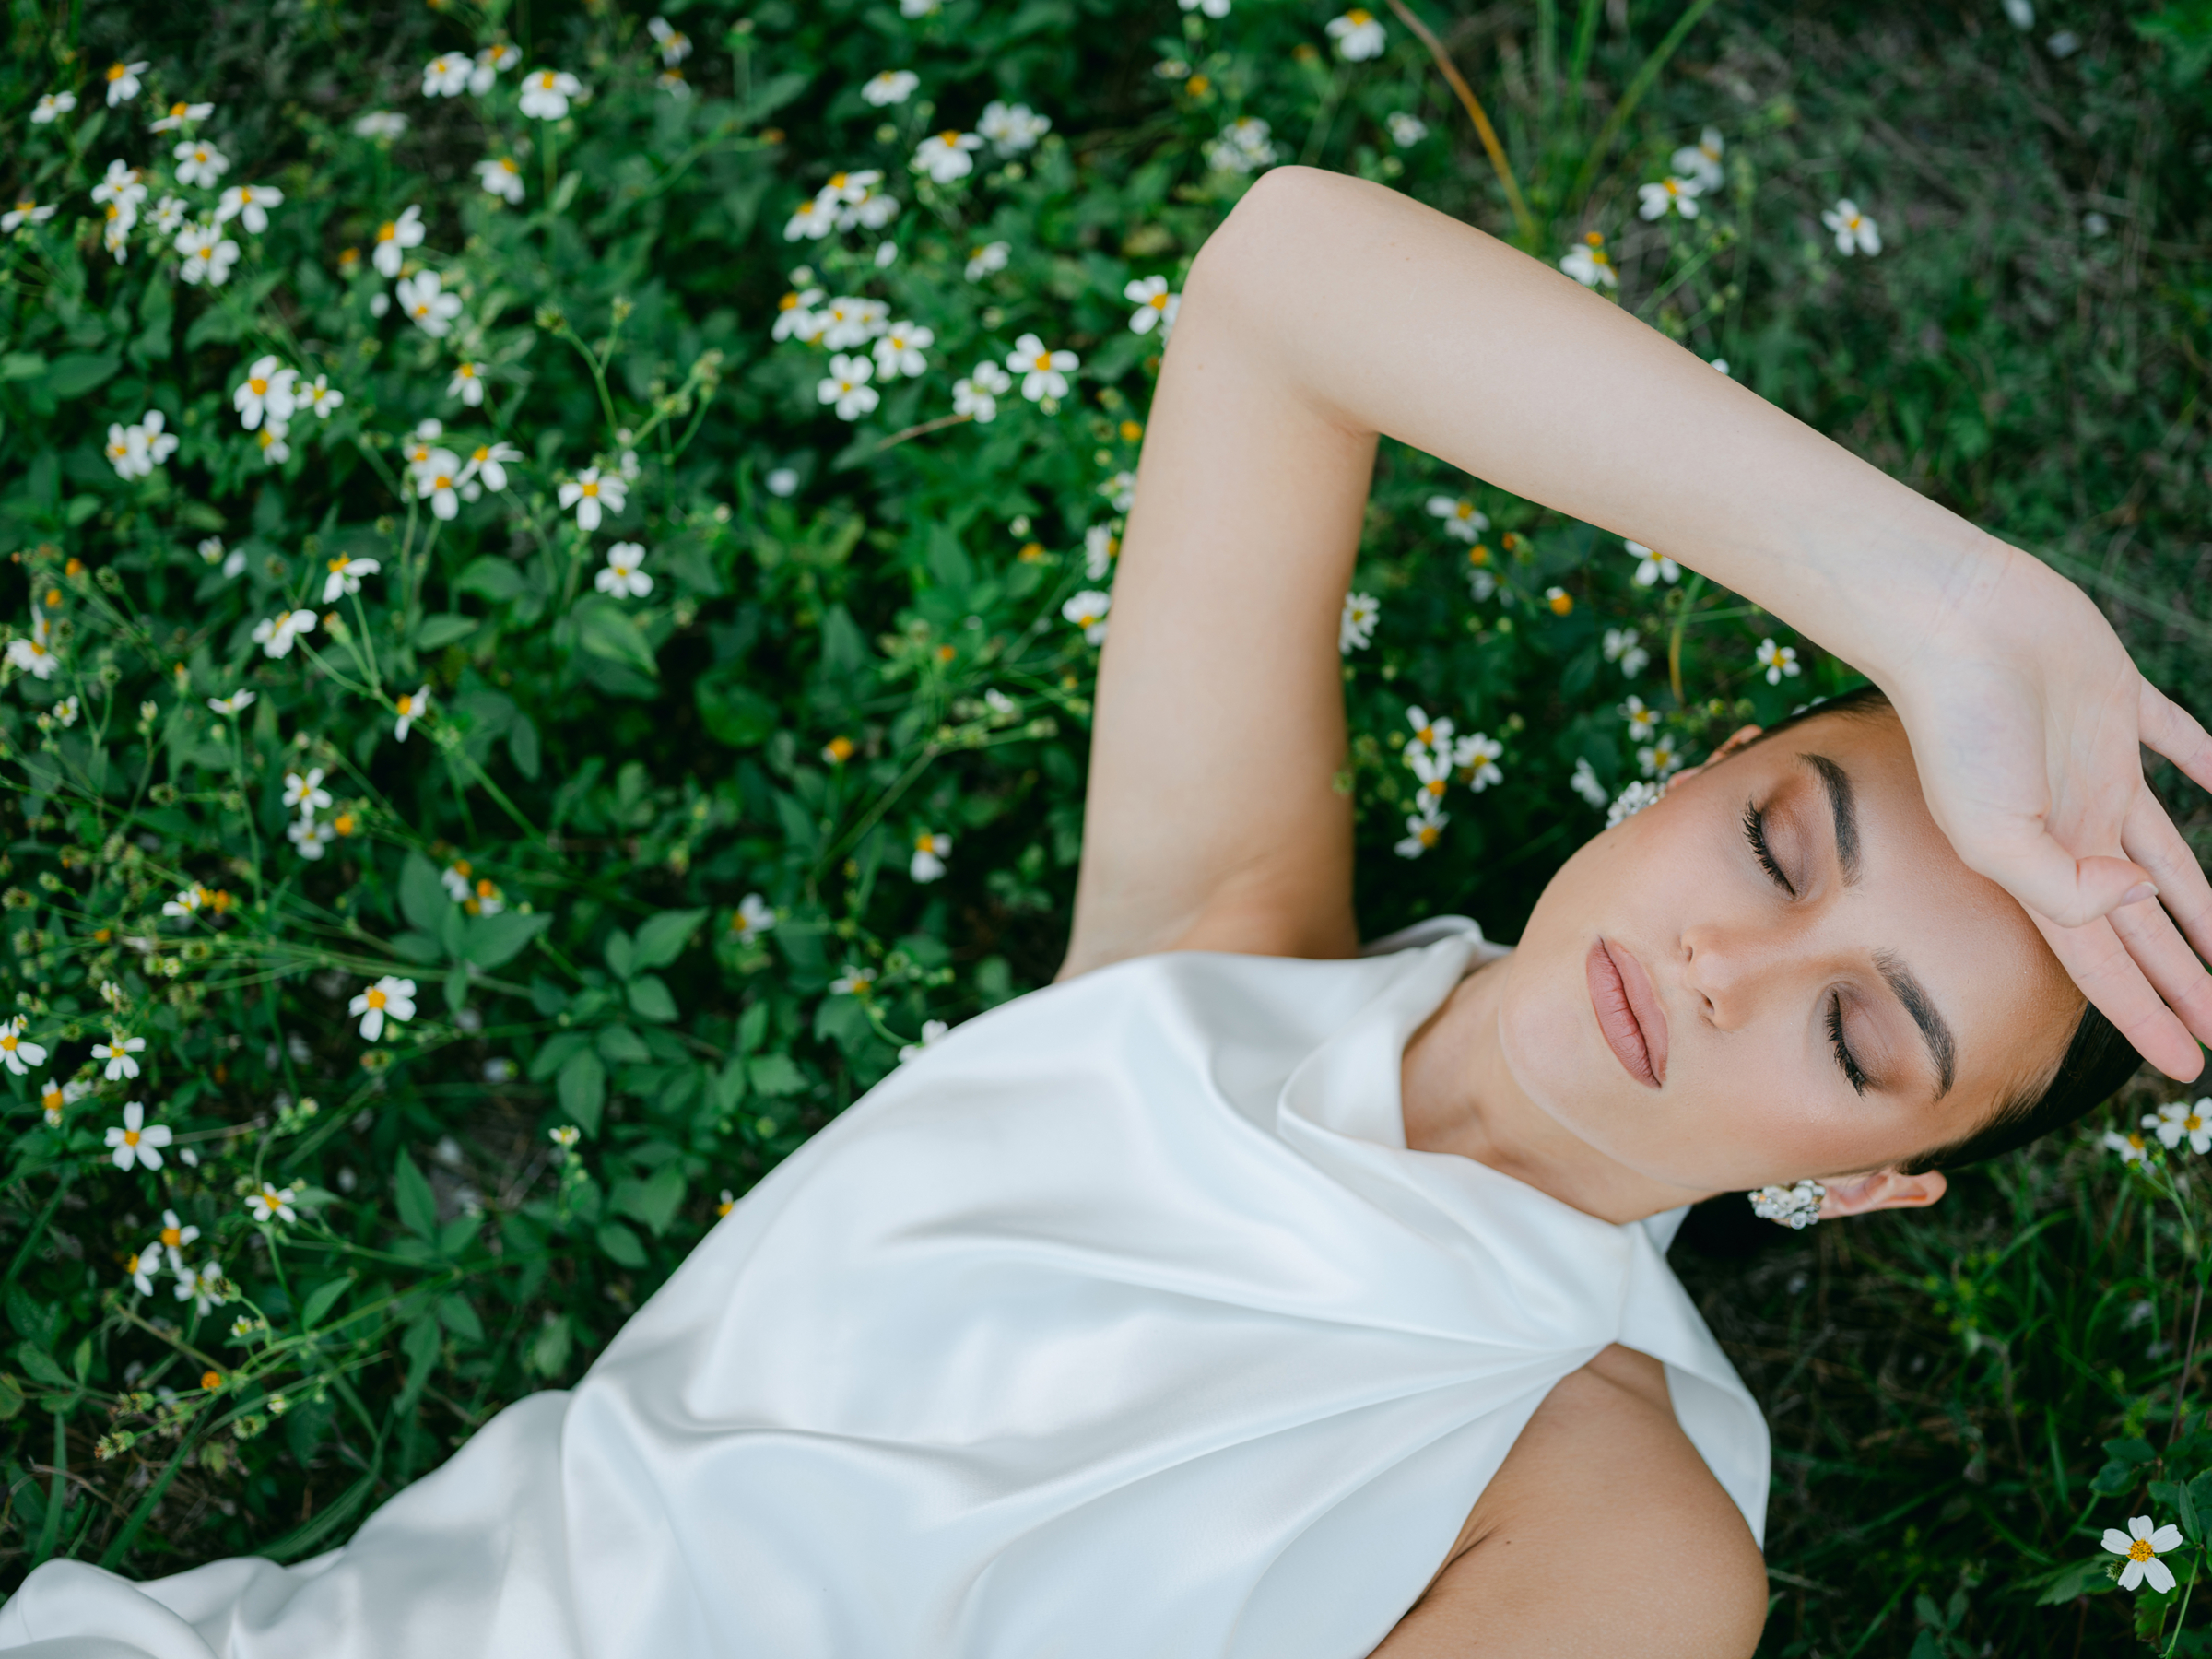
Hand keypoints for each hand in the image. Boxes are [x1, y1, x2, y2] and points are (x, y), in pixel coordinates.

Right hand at [1881, 547, 2211, 1079]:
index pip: (2104, 963)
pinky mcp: (2115, 704)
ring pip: (2168, 855)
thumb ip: (2066, 888)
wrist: (1951, 618)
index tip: (2191, 1067)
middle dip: (2185, 982)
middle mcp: (2073, 826)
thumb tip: (2141, 903)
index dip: (2146, 1018)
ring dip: (2203, 907)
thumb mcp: (1993, 833)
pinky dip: (2209, 764)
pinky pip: (2181, 743)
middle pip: (2142, 925)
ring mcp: (2096, 767)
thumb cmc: (1956, 727)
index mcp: (2042, 864)